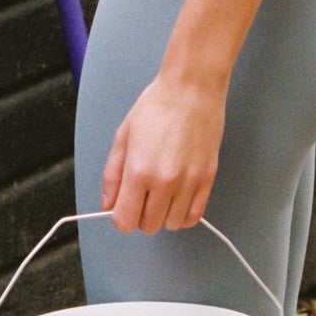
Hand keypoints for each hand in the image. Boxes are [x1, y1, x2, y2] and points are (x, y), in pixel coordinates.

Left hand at [101, 71, 225, 233]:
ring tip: (162, 192)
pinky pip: (194, 216)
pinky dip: (183, 214)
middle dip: (141, 215)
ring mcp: (189, 183)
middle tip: (143, 194)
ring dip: (163, 214)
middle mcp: (164, 183)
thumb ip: (113, 174)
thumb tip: (108, 204)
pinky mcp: (208, 180)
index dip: (121, 216)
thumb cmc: (155, 107)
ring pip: (172, 225)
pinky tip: (178, 198)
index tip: (124, 204)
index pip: (125, 221)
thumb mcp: (124, 136)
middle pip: (148, 226)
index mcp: (138, 171)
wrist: (191, 90)